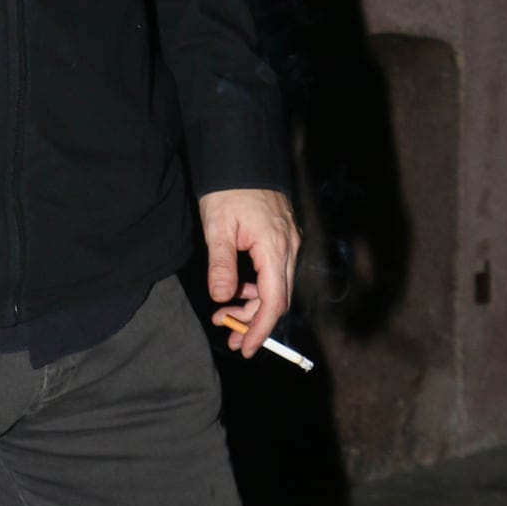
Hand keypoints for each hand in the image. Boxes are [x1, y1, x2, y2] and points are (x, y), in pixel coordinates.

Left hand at [199, 187, 300, 358]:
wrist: (241, 156)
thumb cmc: (228, 189)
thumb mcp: (217, 226)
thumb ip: (221, 264)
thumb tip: (222, 298)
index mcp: (275, 248)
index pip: (273, 301)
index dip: (260, 329)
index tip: (246, 349)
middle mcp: (289, 249)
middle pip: (277, 298)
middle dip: (254, 322)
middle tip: (229, 336)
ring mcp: (289, 243)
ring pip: (277, 286)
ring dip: (254, 305)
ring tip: (226, 313)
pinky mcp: (283, 237)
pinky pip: (275, 272)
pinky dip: (258, 287)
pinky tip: (238, 289)